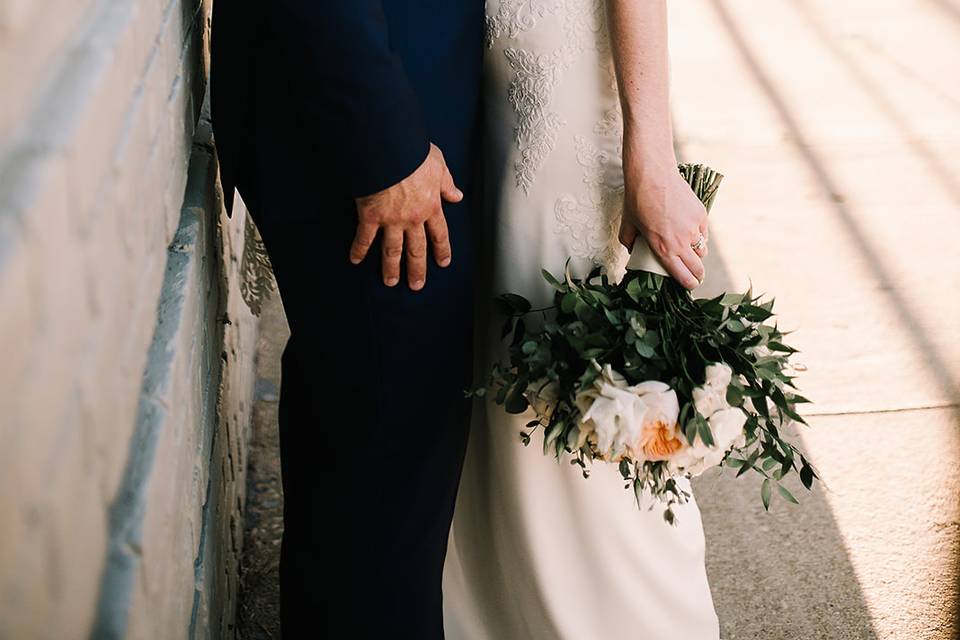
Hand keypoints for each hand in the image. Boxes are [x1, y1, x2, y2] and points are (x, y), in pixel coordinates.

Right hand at [350, 143, 461, 290]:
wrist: (389, 151)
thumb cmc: (413, 152)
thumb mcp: (438, 164)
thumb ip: (447, 182)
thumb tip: (456, 195)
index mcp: (431, 206)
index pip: (439, 234)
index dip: (441, 249)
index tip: (443, 262)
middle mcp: (413, 218)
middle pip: (416, 249)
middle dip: (417, 269)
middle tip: (416, 284)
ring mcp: (391, 220)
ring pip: (393, 250)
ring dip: (391, 268)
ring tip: (390, 282)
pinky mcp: (371, 216)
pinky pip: (364, 238)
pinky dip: (359, 250)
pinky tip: (355, 260)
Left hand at [619, 164, 708, 289]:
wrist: (653, 175)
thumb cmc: (637, 200)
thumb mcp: (628, 225)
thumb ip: (629, 242)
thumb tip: (633, 251)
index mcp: (663, 249)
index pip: (682, 276)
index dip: (688, 284)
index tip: (689, 286)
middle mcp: (681, 242)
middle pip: (698, 268)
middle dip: (697, 275)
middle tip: (695, 276)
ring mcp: (694, 229)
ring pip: (702, 250)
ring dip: (697, 254)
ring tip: (690, 252)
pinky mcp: (701, 215)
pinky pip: (704, 233)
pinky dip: (699, 235)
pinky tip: (689, 231)